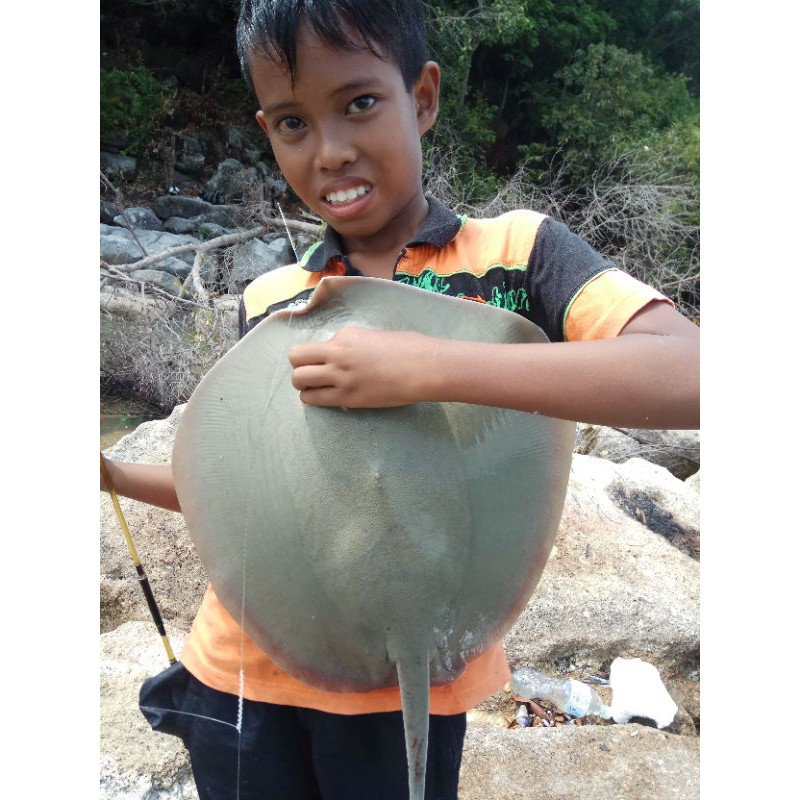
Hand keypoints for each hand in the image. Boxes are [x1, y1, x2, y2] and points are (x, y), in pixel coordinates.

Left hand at [288, 327, 433, 406]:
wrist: (423, 368)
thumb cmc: (408, 348)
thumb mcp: (373, 337)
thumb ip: (353, 344)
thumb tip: (344, 354)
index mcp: (345, 335)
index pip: (315, 345)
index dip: (317, 354)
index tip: (327, 361)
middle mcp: (337, 353)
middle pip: (295, 358)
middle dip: (300, 367)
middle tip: (311, 375)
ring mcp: (340, 376)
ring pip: (299, 380)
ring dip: (303, 384)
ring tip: (315, 388)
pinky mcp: (347, 397)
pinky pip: (314, 399)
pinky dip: (312, 399)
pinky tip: (323, 398)